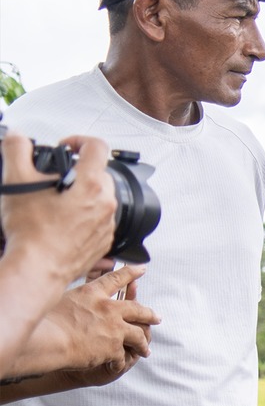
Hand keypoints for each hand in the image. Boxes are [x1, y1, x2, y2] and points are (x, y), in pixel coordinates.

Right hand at [0, 134, 116, 283]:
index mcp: (91, 185)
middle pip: (100, 173)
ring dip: (83, 193)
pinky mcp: (104, 242)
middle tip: (56, 177)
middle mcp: (106, 204)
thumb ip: (16, 150)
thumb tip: (17, 137)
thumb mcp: (16, 180)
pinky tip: (64, 220)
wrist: (37, 268)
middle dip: (79, 170)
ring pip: (101, 198)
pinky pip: (100, 220)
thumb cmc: (31, 231)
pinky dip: (85, 215)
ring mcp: (107, 225)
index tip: (67, 147)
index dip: (80, 140)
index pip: (98, 147)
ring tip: (58, 201)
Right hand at [47, 266, 156, 383]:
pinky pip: (123, 355)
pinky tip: (118, 365)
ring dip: (143, 344)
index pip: (117, 278)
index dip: (131, 273)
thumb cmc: (45, 321)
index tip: (142, 269)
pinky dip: (120, 361)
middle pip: (138, 309)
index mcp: (93, 293)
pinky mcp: (114, 347)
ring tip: (145, 350)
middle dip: (149, 314)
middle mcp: (108, 308)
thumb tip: (78, 292)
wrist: (46, 340)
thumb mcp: (59, 299)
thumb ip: (77, 297)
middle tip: (157, 318)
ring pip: (138, 335)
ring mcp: (114, 328)